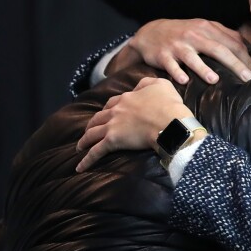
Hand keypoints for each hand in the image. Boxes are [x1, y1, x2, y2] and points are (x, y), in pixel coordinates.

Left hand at [76, 77, 193, 171]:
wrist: (171, 122)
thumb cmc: (169, 104)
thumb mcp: (161, 84)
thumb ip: (147, 83)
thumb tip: (138, 87)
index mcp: (127, 98)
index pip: (113, 102)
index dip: (109, 108)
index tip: (108, 113)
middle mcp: (116, 111)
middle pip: (98, 117)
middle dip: (92, 124)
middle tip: (89, 130)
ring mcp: (113, 126)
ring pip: (92, 133)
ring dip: (84, 140)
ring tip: (80, 147)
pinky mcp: (113, 141)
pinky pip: (96, 152)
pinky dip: (86, 160)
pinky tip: (79, 168)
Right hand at [109, 19, 250, 84]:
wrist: (151, 33)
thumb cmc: (183, 34)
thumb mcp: (204, 29)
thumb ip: (224, 37)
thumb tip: (247, 48)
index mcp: (208, 29)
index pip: (232, 44)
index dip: (247, 60)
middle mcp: (194, 35)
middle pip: (218, 49)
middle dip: (235, 65)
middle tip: (248, 80)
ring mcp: (178, 45)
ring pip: (193, 57)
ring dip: (203, 68)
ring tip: (215, 80)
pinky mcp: (163, 54)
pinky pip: (170, 64)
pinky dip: (177, 72)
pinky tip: (184, 80)